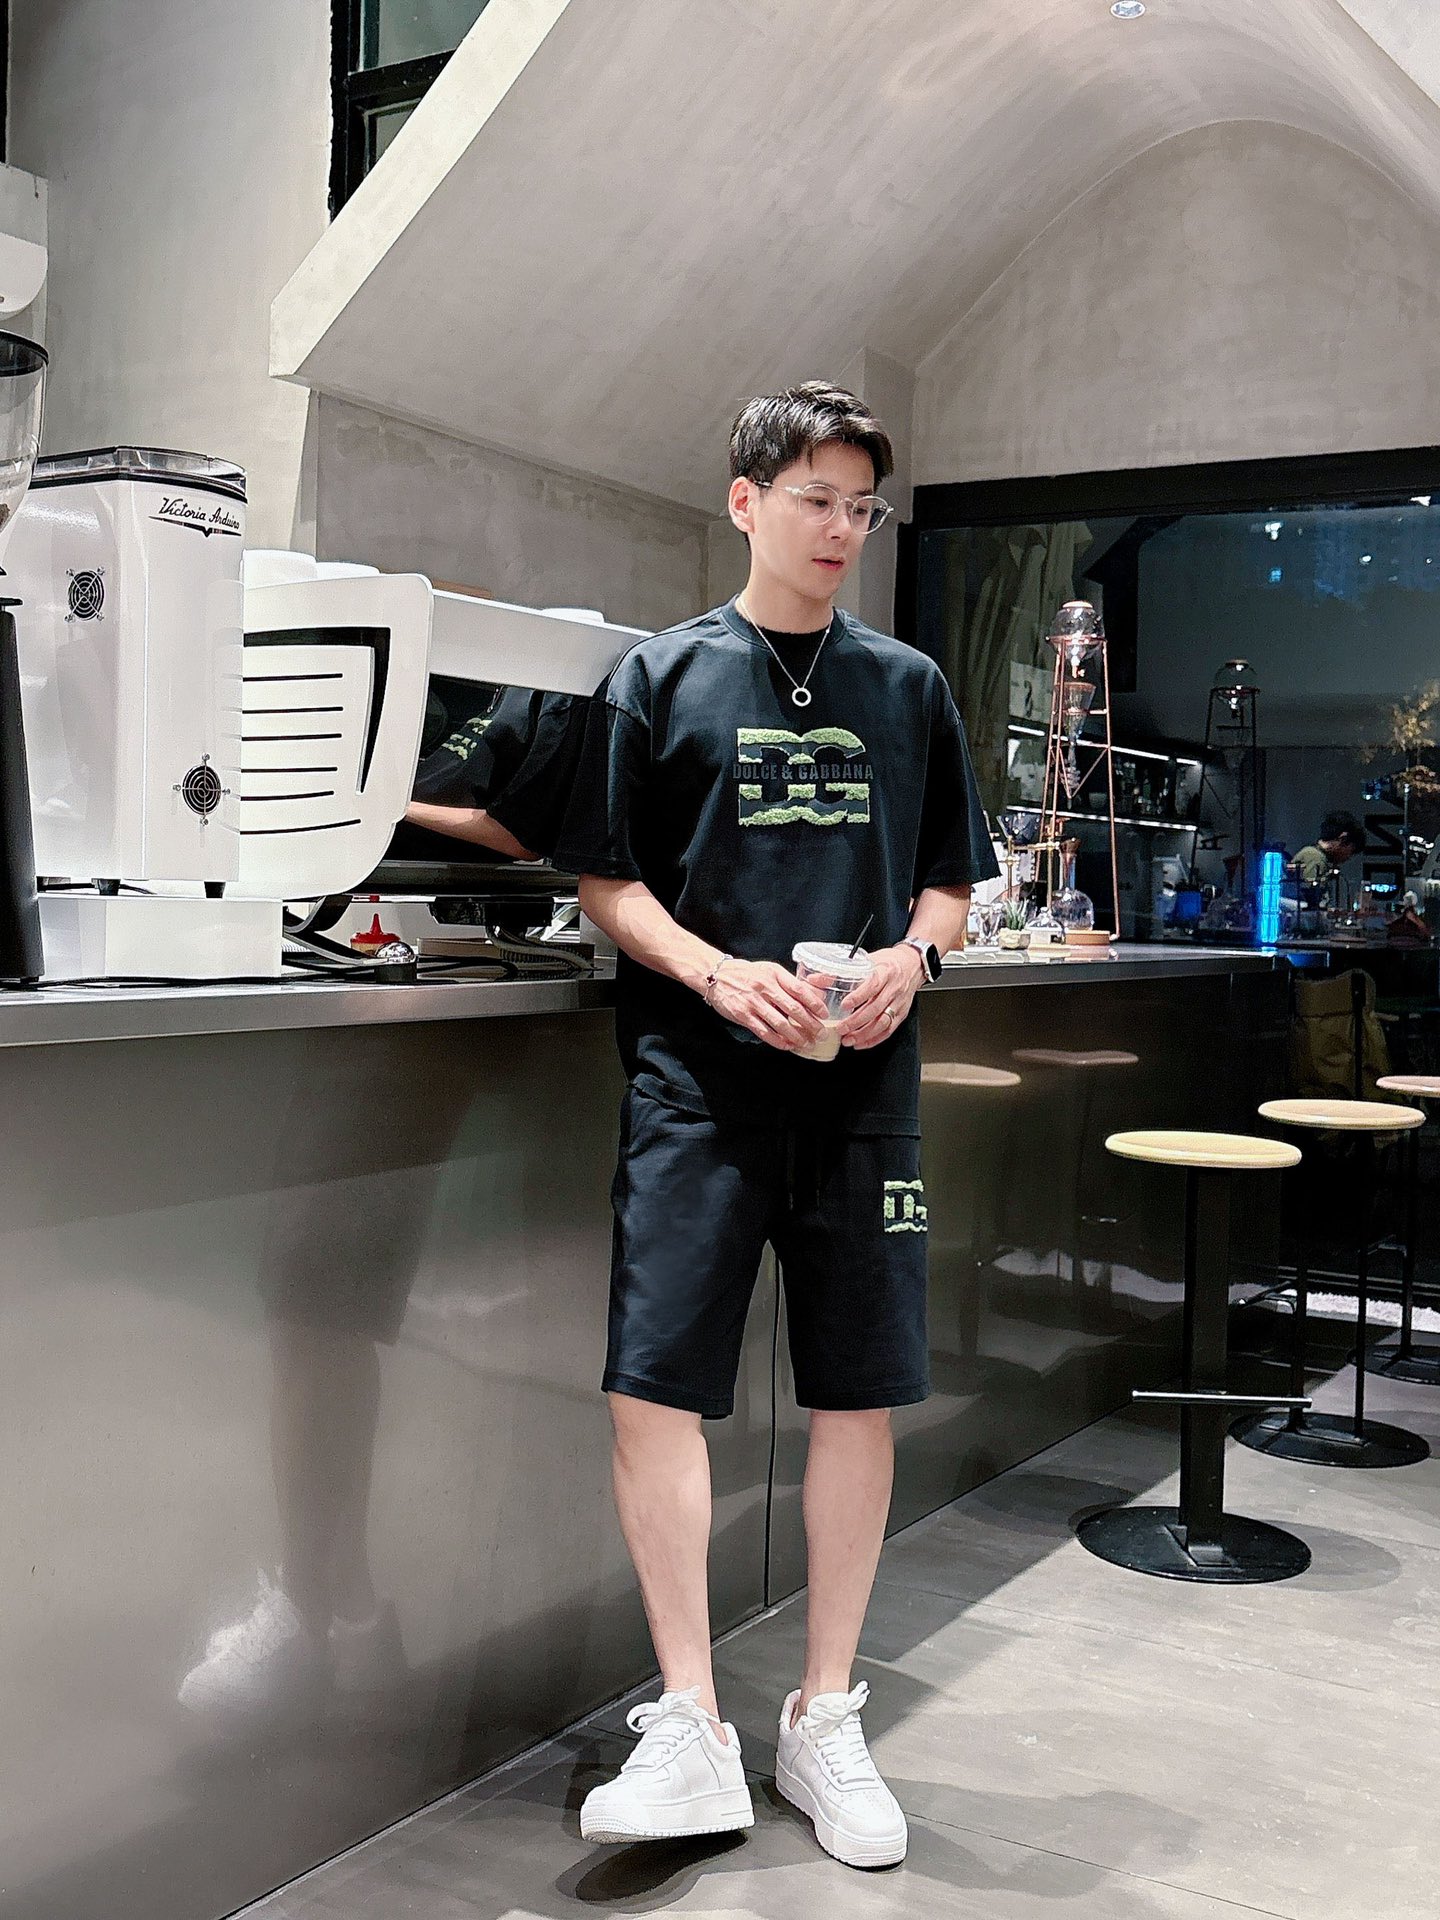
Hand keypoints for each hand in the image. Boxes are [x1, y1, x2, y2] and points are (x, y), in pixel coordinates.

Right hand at [708, 959, 828, 1051]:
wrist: (716, 975)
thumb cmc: (748, 974)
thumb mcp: (770, 971)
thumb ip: (791, 983)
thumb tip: (817, 995)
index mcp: (775, 974)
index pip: (800, 989)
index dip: (815, 1004)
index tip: (824, 1014)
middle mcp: (765, 987)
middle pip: (793, 1009)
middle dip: (810, 1024)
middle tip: (821, 1034)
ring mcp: (753, 1002)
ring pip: (780, 1023)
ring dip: (796, 1036)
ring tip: (807, 1043)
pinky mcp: (743, 1015)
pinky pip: (764, 1031)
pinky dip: (777, 1041)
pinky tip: (787, 1045)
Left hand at [839, 944, 923, 1050]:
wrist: (913, 964)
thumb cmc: (888, 962)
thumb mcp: (867, 960)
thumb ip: (842, 972)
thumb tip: (815, 980)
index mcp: (885, 972)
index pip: (872, 985)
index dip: (858, 997)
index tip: (844, 1006)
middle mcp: (894, 988)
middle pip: (875, 1008)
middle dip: (857, 1022)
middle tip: (841, 1029)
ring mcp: (899, 1002)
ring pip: (883, 1022)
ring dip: (864, 1034)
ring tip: (849, 1040)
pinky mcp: (902, 1013)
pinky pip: (889, 1030)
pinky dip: (875, 1039)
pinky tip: (861, 1043)